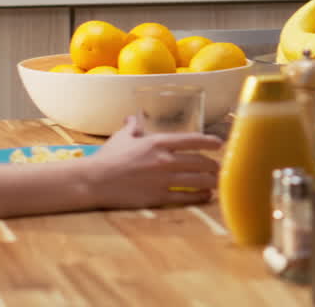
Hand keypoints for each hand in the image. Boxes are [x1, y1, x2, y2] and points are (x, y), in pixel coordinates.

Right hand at [85, 116, 223, 208]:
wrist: (94, 181)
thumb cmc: (108, 158)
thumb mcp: (121, 138)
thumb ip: (132, 127)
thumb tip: (132, 117)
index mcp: (158, 142)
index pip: (193, 140)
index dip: (210, 142)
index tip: (220, 144)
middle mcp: (165, 160)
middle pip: (200, 162)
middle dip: (214, 165)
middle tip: (219, 167)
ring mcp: (163, 180)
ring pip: (198, 180)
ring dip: (212, 181)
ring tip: (217, 182)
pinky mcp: (158, 197)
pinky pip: (186, 197)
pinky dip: (200, 196)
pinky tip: (206, 196)